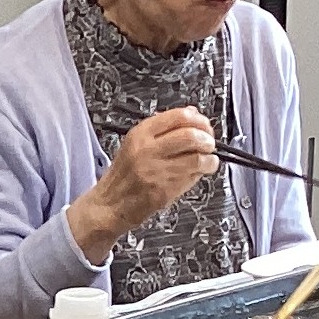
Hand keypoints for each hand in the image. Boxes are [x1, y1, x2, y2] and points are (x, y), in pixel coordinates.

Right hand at [73, 109, 217, 258]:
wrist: (109, 205)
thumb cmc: (124, 176)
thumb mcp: (136, 143)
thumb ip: (164, 129)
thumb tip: (192, 113)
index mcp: (140, 134)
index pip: (179, 116)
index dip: (199, 120)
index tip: (204, 125)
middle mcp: (147, 150)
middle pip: (190, 135)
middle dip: (207, 138)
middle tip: (209, 143)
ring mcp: (155, 171)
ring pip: (197, 157)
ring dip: (209, 159)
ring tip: (208, 160)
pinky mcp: (163, 190)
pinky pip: (192, 177)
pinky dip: (201, 174)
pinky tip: (199, 172)